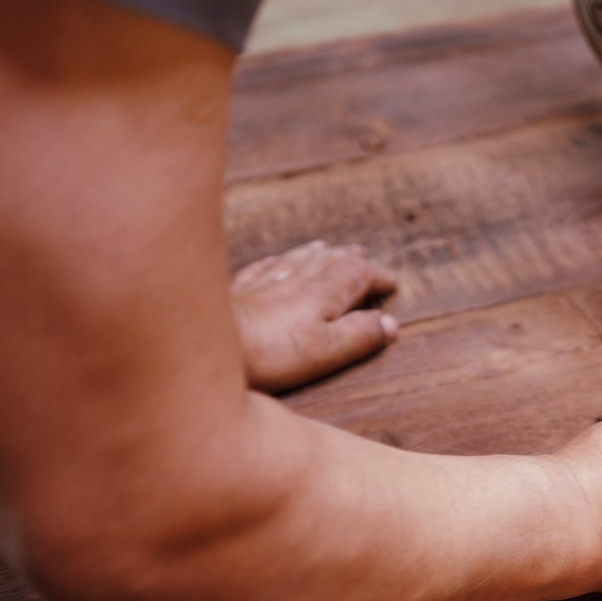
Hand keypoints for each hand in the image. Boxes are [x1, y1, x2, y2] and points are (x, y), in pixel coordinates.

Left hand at [231, 239, 398, 391]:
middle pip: (330, 262)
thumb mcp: (326, 350)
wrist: (209, 339)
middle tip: (364, 258)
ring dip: (319, 254)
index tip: (392, 283)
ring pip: (299, 260)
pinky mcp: (241, 292)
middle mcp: (297, 280)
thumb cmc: (271, 351)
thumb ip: (359, 335)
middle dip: (350, 260)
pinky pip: (266, 268)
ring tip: (328, 249)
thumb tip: (390, 323)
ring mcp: (267, 283)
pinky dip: (280, 262)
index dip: (377, 277)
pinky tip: (277, 261)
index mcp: (323, 293)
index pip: (358, 276)